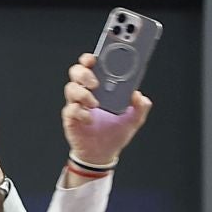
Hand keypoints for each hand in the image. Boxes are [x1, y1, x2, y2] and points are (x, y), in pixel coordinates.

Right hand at [61, 53, 150, 167]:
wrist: (103, 154)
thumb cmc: (115, 133)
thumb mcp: (134, 119)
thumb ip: (140, 107)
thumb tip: (138, 96)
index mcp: (101, 86)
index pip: (92, 65)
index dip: (90, 58)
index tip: (95, 57)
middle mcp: (86, 92)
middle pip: (77, 72)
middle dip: (84, 73)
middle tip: (95, 82)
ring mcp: (77, 104)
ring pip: (71, 88)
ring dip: (83, 94)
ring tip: (95, 104)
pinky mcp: (71, 118)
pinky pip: (70, 110)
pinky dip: (80, 112)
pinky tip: (90, 119)